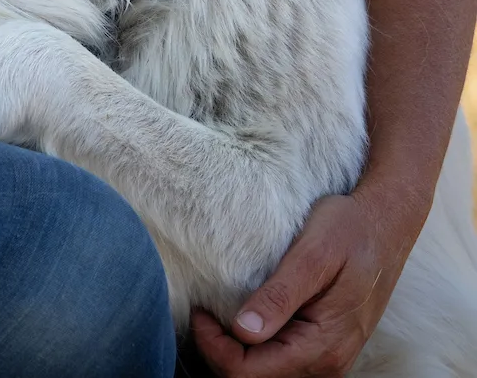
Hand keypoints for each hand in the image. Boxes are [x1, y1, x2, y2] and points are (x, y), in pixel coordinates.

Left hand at [191, 193, 417, 376]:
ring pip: (262, 372)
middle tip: (206, 309)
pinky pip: (277, 360)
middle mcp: (327, 363)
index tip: (202, 309)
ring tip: (221, 311)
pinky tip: (244, 316)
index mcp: (323, 347)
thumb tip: (244, 331)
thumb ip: (280, 296)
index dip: (214, 346)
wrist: (385, 224)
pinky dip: (252, 344)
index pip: (247, 372)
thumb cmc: (350, 231)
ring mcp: (326, 358)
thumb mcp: (313, 255)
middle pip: (252, 377)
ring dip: (234, 349)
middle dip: (220, 349)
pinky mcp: (323, 347)